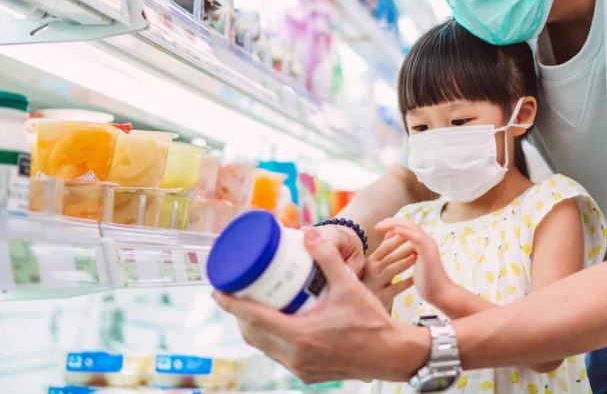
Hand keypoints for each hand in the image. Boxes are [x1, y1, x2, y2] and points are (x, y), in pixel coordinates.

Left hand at [213, 228, 428, 382]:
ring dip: (254, 327)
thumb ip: (327, 259)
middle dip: (240, 314)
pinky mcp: (306, 373)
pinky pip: (279, 354)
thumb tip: (308, 233)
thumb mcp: (349, 286)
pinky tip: (276, 324)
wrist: (389, 354)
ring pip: (264, 346)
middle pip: (253, 334)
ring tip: (253, 306)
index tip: (217, 290)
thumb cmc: (371, 321)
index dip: (231, 304)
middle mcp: (295, 355)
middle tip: (236, 293)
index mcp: (300, 335)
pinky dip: (271, 339)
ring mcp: (300, 368)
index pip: (254, 318)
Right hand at [363, 233, 416, 309]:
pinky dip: (407, 282)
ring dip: (405, 262)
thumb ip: (383, 247)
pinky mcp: (382, 297)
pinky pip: (397, 288)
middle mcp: (371, 271)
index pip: (385, 247)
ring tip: (418, 256)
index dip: (399, 239)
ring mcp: (376, 284)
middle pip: (391, 257)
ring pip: (393, 270)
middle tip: (419, 244)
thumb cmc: (371, 280)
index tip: (412, 234)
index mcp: (370, 261)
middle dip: (405, 249)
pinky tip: (416, 278)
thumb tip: (391, 230)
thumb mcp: (374, 263)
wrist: (360, 305)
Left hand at [376, 218, 454, 309]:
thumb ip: (406, 255)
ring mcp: (428, 244)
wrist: (440, 293)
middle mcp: (426, 240)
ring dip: (393, 224)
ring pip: (410, 227)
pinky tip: (394, 231)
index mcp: (423, 243)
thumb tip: (396, 252)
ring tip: (379, 226)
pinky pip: (416, 237)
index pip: (407, 226)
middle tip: (377, 226)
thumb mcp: (413, 265)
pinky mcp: (428, 251)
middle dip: (391, 222)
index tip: (380, 228)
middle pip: (407, 223)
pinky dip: (405, 232)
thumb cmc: (427, 283)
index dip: (393, 225)